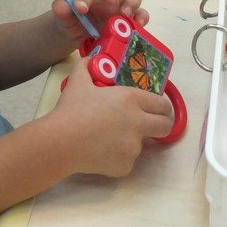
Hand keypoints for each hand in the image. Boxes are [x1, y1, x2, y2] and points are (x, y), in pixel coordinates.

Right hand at [50, 57, 173, 176]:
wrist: (61, 142)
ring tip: (106, 138)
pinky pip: (126, 161)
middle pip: (165, 126)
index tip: (158, 108)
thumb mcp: (78, 81)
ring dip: (130, 141)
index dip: (163, 106)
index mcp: (131, 99)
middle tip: (149, 125)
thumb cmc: (71, 109)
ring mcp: (133, 147)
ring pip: (141, 144)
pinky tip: (100, 151)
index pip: (162, 103)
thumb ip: (86, 66)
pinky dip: (117, 157)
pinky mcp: (125, 166)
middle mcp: (138, 123)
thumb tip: (89, 60)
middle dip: (162, 124)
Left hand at [52, 0, 148, 40]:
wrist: (79, 34)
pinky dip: (142, 17)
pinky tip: (138, 25)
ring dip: (131, 1)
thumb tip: (59, 5)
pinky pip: (140, 14)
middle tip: (109, 0)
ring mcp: (120, 6)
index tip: (80, 8)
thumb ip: (61, 11)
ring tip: (125, 14)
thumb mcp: (63, 18)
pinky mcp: (129, 20)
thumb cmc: (72, 21)